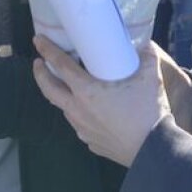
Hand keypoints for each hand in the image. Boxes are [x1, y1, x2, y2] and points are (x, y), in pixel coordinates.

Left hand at [32, 35, 170, 166]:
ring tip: (66, 86)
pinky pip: (79, 125)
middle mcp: (78, 110)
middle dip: (40, 74)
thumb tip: (145, 43)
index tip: (38, 40)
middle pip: (49, 89)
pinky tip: (89, 112)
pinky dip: (79, 114)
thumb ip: (147, 57)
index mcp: (86, 91)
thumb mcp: (150, 78)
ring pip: (64, 108)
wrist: (154, 150)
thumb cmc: (148, 112)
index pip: (60, 65)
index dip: (48, 50)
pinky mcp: (90, 142)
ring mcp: (82, 128)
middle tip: (39, 63)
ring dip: (60, 95)